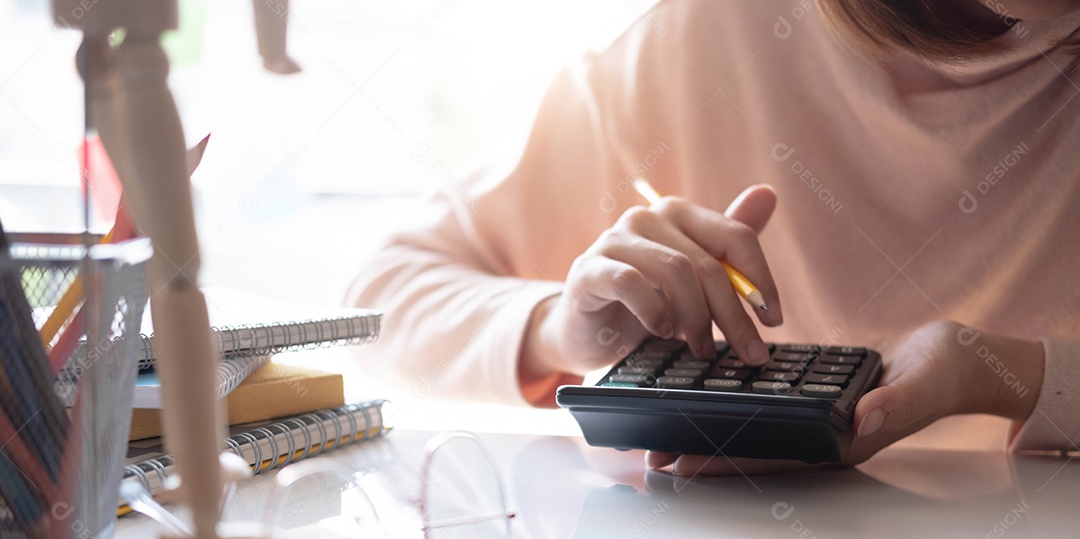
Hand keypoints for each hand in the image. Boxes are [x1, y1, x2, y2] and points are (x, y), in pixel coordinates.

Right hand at [522, 185, 783, 381]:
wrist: (586, 330)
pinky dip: (654, 313)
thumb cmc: (645, 303)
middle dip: (734, 314)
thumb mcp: (693, 279)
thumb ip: (727, 245)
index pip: (735, 236)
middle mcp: (645, 217)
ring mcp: (613, 240)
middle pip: (708, 263)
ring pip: (676, 272)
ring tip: (703, 348)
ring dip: (697, 319)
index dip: (761, 279)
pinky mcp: (587, 270)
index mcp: (677, 213)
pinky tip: (662, 331)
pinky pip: (630, 284)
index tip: (773, 319)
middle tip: (750, 352)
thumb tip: (768, 194)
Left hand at [645, 320, 1045, 475]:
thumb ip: (895, 402)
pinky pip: (771, 405)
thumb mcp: (925, 382)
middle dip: (705, 453)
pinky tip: (709, 395)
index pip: (774, 457)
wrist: (959, 360)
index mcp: (844, 441)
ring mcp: (820, 419)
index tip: (681, 463)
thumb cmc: (948, 371)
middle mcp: (825, 436)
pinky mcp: (819, 396)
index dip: (726, 462)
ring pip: (757, 430)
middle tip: (653, 452)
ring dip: (714, 430)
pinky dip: (739, 404)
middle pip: (754, 450)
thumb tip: (861, 419)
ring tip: (666, 428)